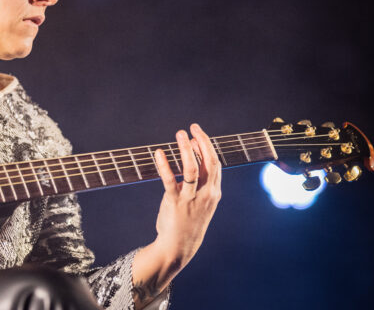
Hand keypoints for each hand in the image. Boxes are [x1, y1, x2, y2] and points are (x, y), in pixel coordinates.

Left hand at [152, 123, 221, 270]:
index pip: (215, 164)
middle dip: (201, 142)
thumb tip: (194, 150)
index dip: (207, 146)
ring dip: (186, 149)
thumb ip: (200, 178)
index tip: (197, 133)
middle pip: (208, 163)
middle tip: (192, 127)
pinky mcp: (174, 202)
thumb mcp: (201, 199)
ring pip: (191, 169)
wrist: (180, 245)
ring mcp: (190, 198)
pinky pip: (170, 180)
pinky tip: (158, 153)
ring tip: (180, 134)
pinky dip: (164, 165)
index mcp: (214, 192)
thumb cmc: (190, 218)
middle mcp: (205, 194)